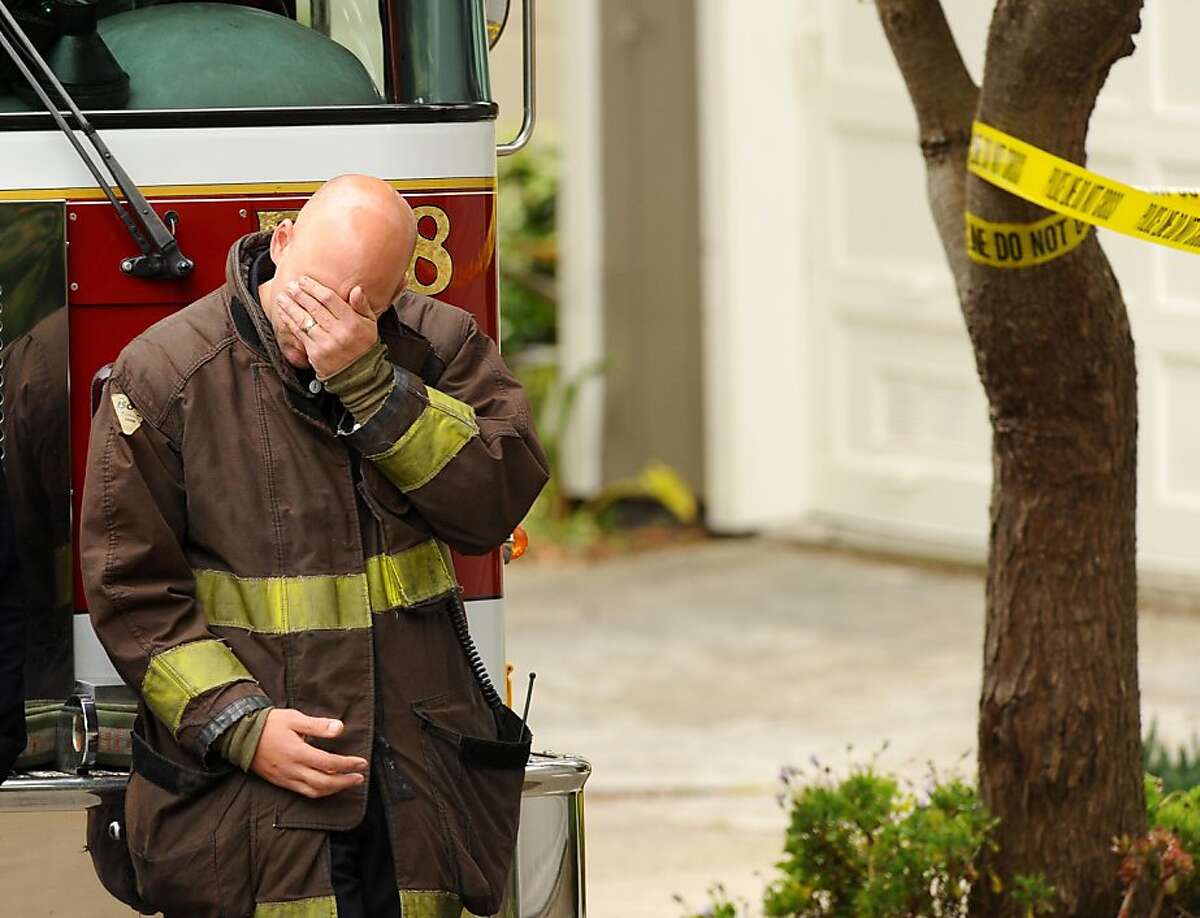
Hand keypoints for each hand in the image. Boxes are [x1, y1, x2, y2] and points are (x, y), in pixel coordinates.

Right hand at [249, 708, 368, 798]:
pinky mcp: (281, 782)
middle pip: (324, 783)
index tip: (362, 762)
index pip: (329, 764)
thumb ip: (318, 725)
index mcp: (297, 753)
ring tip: (348, 782)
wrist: (240, 736)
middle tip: (360, 777)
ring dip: (334, 789)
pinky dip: (319, 792)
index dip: (348, 765)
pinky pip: (303, 792)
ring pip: (314, 791)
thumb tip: (340, 728)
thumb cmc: (269, 724)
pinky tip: (328, 786)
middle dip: (345, 782)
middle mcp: (292, 769)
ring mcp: (286, 778)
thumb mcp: (294, 718)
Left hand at [275, 276, 378, 377]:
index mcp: (353, 323)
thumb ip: (362, 306)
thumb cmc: (364, 345)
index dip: (314, 288)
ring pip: (304, 320)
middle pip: (314, 308)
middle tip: (290, 285)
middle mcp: (339, 332)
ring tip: (282, 297)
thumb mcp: (370, 324)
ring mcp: (326, 343)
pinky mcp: (315, 353)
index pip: (329, 300)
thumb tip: (356, 289)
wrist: (358, 375)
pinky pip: (299, 334)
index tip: (303, 280)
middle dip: (300, 294)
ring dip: (290, 306)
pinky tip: (283, 313)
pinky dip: (290, 321)